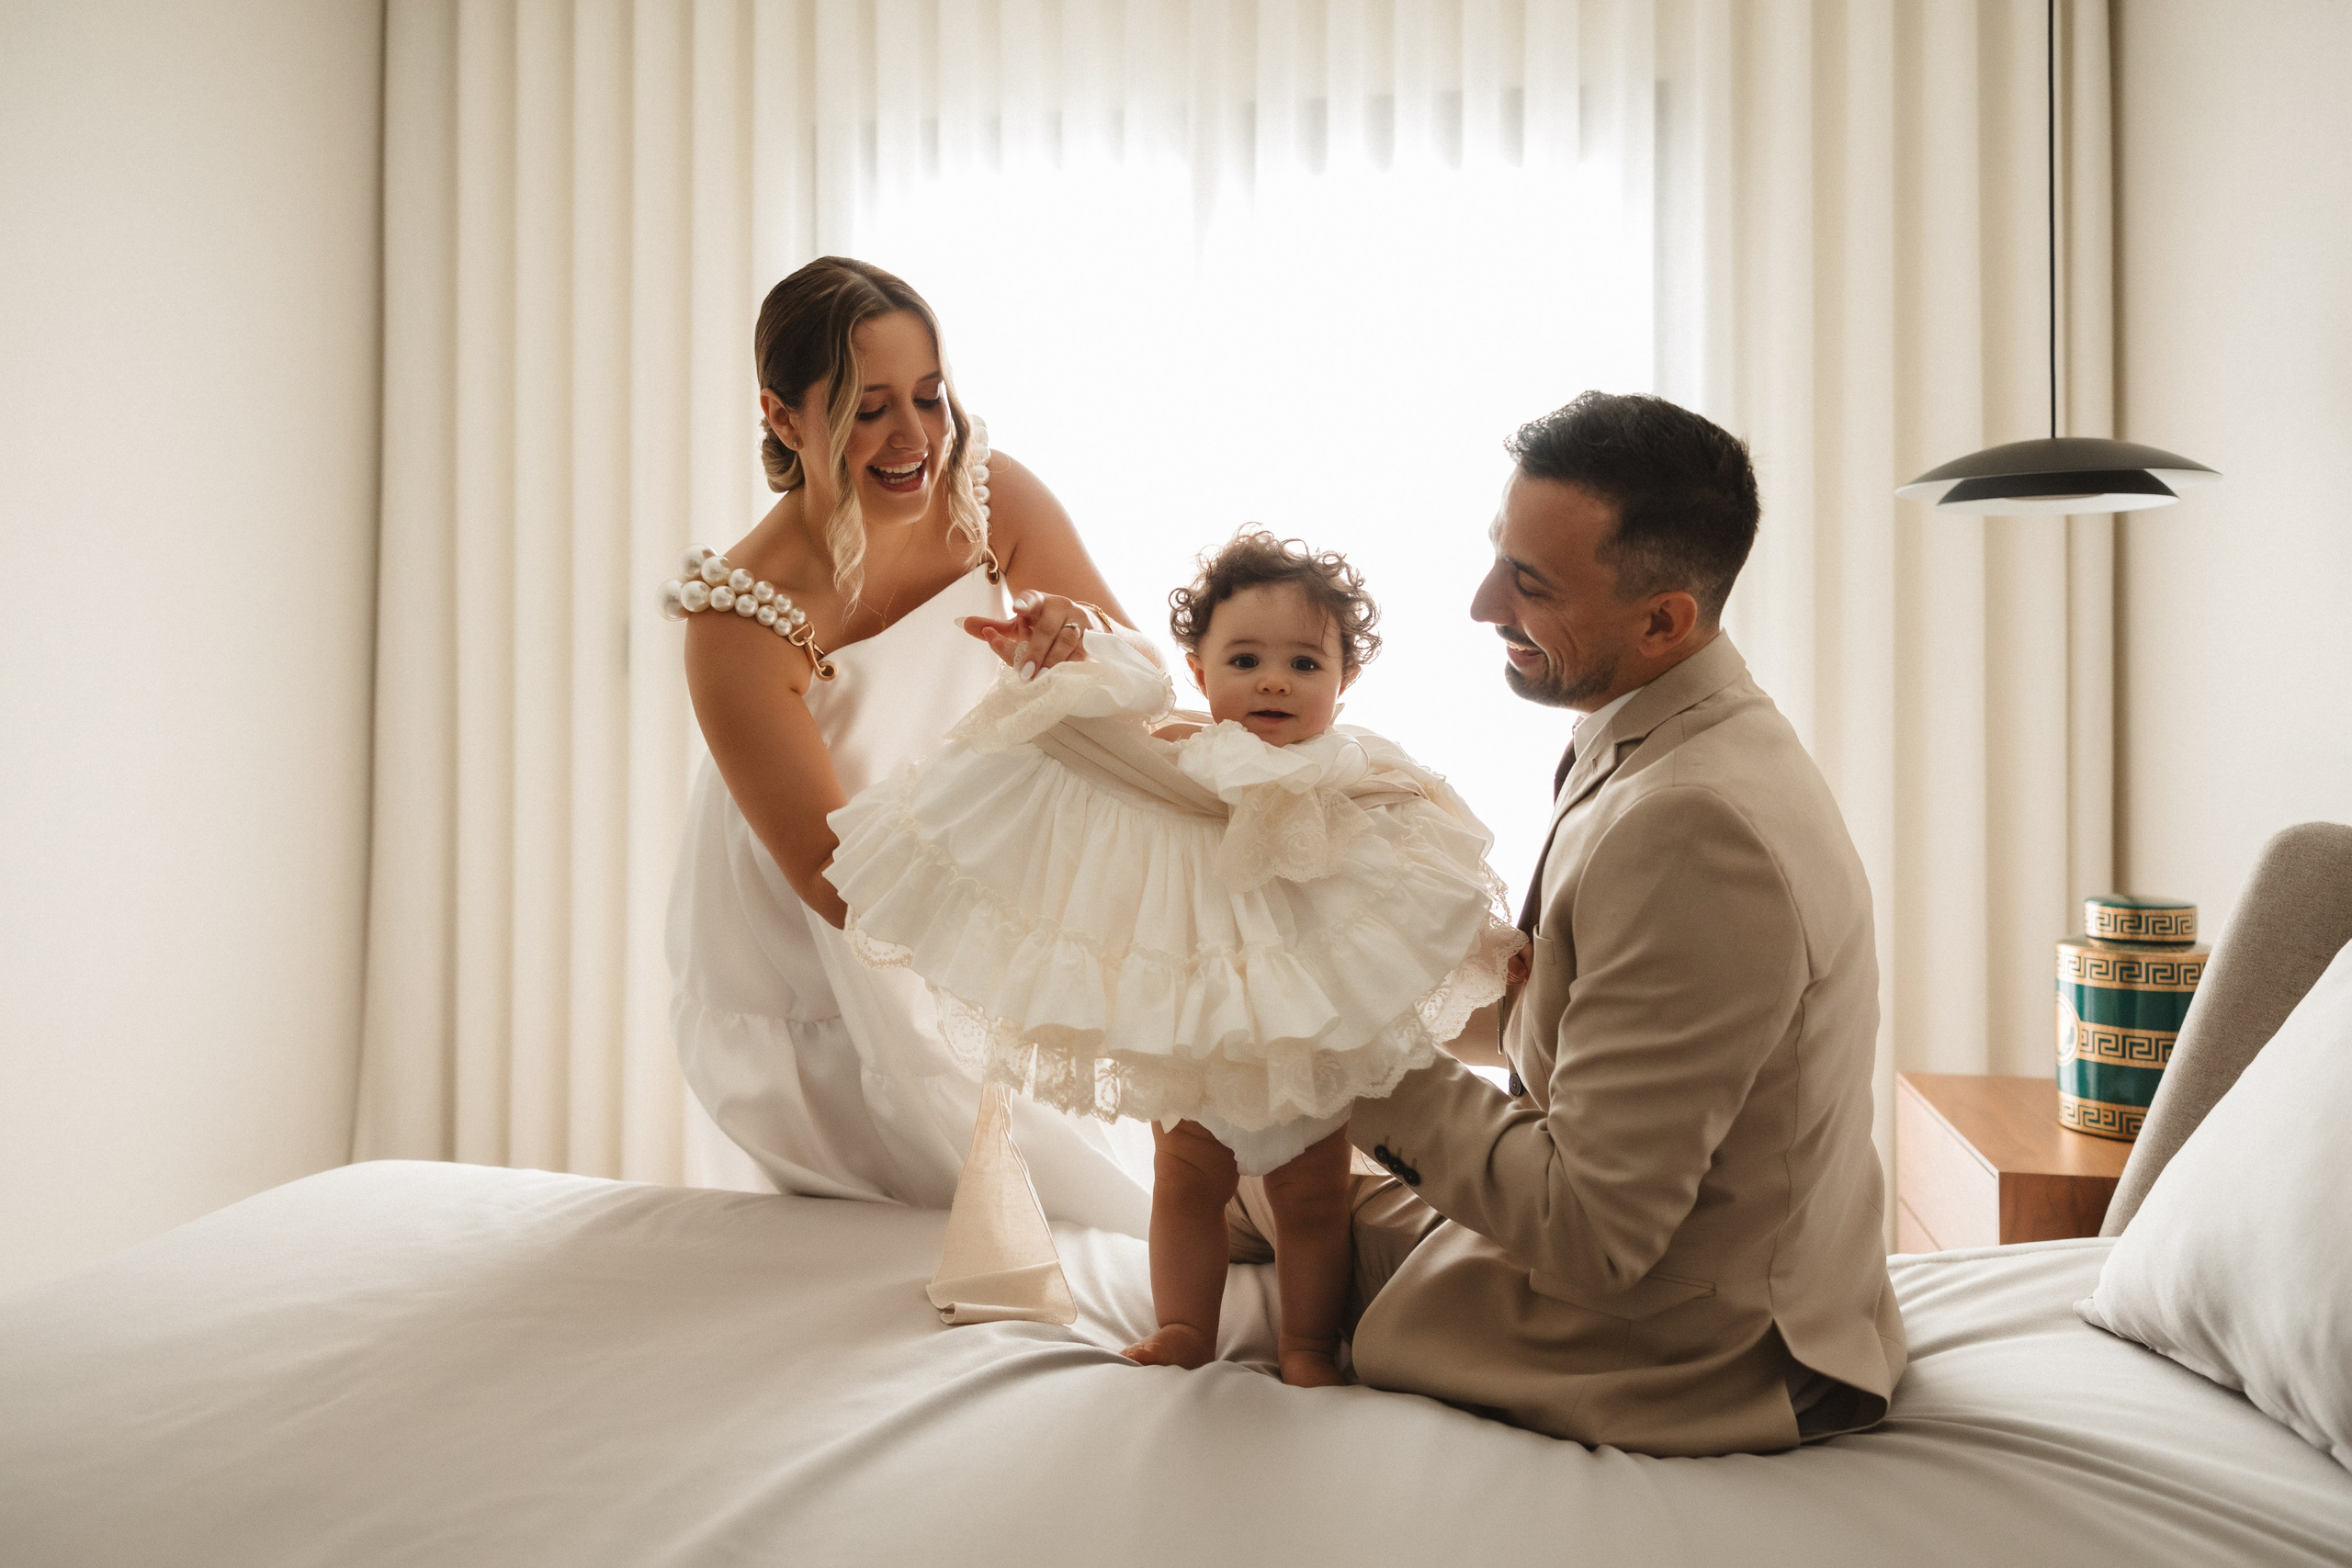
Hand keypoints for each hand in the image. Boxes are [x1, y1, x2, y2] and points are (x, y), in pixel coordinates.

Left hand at [961, 590, 1094, 679]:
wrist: (1087, 628)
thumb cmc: (1045, 627)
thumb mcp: (1020, 626)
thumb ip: (994, 627)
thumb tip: (962, 623)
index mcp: (1039, 602)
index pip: (1031, 599)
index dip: (1024, 604)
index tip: (1016, 610)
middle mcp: (1060, 607)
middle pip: (1047, 628)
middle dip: (1036, 650)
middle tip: (1026, 671)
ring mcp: (1080, 621)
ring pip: (1067, 640)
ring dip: (1054, 659)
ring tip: (1042, 675)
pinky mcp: (1095, 637)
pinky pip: (1084, 651)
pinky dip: (1074, 664)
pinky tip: (1066, 676)